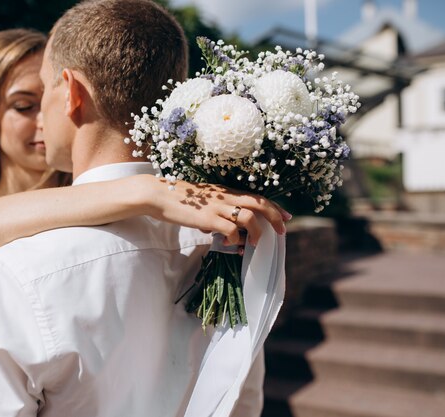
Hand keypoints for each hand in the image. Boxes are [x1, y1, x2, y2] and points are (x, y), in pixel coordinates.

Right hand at [140, 176, 291, 245]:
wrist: (158, 194)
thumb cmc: (177, 199)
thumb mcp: (201, 202)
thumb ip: (213, 212)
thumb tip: (217, 229)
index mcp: (225, 192)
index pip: (256, 197)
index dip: (274, 206)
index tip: (286, 216)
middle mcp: (225, 197)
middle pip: (259, 203)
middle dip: (275, 217)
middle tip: (282, 231)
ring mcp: (217, 207)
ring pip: (249, 216)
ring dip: (256, 231)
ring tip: (254, 243)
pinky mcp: (207, 218)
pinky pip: (230, 230)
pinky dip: (235, 239)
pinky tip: (232, 245)